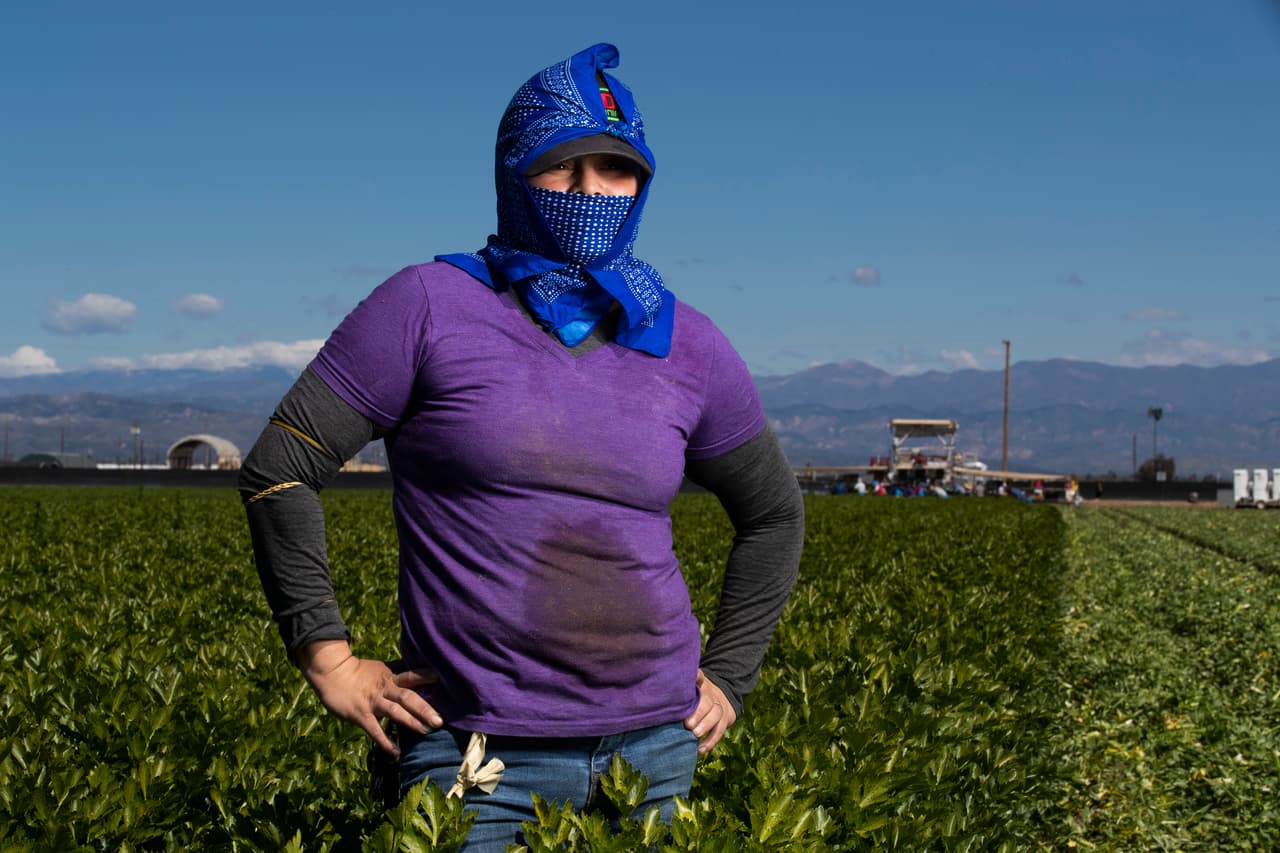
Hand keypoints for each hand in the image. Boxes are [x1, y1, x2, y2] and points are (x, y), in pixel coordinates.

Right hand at [296, 639, 441, 754]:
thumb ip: (399, 672)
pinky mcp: (361, 715)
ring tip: (426, 731)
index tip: (443, 680)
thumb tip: (421, 672)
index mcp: (391, 677)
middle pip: (408, 697)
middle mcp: (384, 689)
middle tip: (440, 720)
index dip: (426, 677)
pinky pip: (375, 730)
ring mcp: (373, 702)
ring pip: (395, 712)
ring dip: (411, 722)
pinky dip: (385, 741)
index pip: (412, 675)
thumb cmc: (359, 671)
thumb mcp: (381, 668)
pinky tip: (396, 752)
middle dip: (424, 708)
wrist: (332, 673)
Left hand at [683, 669, 736, 754]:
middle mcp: (711, 694)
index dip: (697, 677)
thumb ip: (676, 690)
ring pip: (716, 714)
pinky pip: (720, 731)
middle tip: (688, 724)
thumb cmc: (694, 696)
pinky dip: (710, 741)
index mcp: (700, 684)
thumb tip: (658, 692)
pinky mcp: (725, 720)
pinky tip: (700, 750)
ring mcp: (719, 707)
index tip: (694, 678)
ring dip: (706, 725)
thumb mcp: (689, 689)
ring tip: (695, 735)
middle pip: (708, 700)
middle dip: (699, 712)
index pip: (700, 677)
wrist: (719, 698)